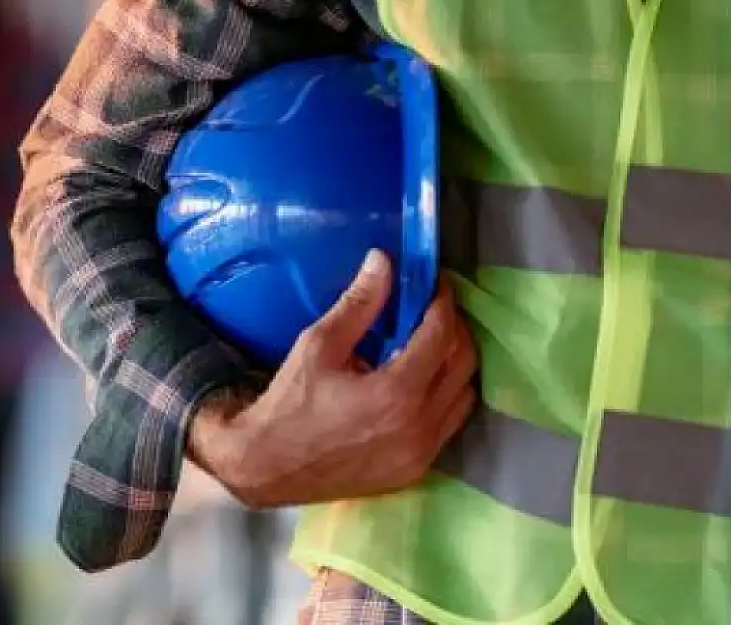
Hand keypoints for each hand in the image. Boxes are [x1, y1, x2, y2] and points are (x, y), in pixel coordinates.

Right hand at [188, 249, 476, 509]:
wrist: (266, 468)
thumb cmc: (288, 404)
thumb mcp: (317, 346)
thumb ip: (358, 304)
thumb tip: (383, 260)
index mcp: (397, 392)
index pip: (441, 335)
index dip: (442, 302)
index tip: (435, 282)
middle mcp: (420, 425)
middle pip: (463, 363)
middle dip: (454, 328)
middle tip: (434, 308)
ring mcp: (422, 453)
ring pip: (464, 396)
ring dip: (455, 363)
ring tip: (431, 342)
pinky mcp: (416, 470)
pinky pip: (449, 424)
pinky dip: (446, 395)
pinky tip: (422, 382)